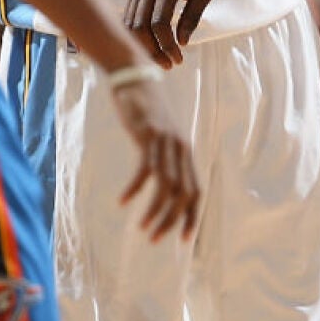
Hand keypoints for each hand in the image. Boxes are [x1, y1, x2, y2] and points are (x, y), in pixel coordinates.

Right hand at [110, 75, 201, 240]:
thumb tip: (166, 185)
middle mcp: (181, 149)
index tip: (182, 240)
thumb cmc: (147, 112)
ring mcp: (166, 142)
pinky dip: (135, 188)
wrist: (137, 80)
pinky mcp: (148, 136)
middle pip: (184, 193)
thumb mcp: (161, 137)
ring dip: (155, 210)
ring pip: (167, 184)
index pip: (196, 192)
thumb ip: (165, 158)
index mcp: (186, 153)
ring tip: (143, 228)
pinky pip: (144, 169)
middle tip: (155, 239)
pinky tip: (123, 202)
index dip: (191, 217)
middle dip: (172, 220)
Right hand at [125, 0, 222, 67]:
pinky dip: (136, 34)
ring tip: (160, 59)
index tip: (179, 60)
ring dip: (142, 45)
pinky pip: (129, 16)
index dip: (167, 45)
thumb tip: (182, 43)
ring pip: (130, 23)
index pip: (159, 24)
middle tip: (168, 65)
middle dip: (152, 50)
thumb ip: (192, 16)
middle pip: (139, 27)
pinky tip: (150, 45)